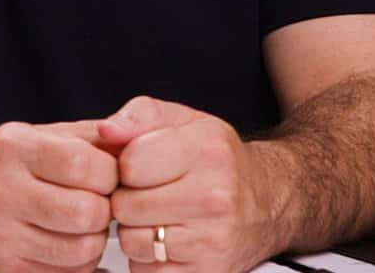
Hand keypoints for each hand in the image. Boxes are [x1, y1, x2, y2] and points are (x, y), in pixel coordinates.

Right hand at [0, 119, 118, 272]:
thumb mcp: (37, 136)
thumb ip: (89, 136)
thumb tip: (138, 141)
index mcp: (12, 148)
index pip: (85, 164)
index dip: (109, 173)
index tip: (104, 175)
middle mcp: (0, 189)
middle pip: (87, 213)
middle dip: (103, 210)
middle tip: (95, 203)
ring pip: (82, 250)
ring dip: (93, 239)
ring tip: (80, 224)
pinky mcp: (4, 268)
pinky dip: (77, 262)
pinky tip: (63, 242)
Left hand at [96, 96, 290, 272]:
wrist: (268, 202)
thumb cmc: (217, 159)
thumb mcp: (183, 120)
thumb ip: (138, 116)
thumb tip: (107, 130)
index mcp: (206, 151)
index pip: (130, 165)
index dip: (123, 166)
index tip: (138, 166)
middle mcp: (215, 197)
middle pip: (125, 206)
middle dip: (127, 199)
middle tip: (148, 193)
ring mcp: (213, 240)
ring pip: (133, 242)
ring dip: (135, 231)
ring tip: (158, 217)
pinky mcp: (208, 272)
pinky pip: (147, 271)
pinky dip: (149, 260)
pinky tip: (168, 240)